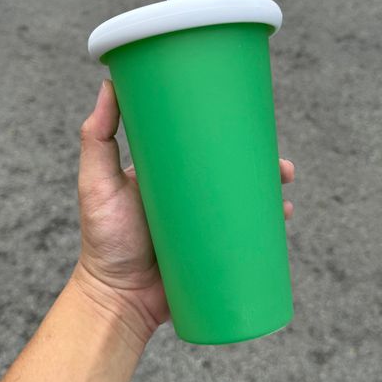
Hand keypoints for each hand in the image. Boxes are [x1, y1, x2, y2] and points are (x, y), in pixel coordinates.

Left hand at [73, 78, 295, 344]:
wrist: (118, 298)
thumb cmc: (103, 239)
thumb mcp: (97, 182)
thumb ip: (97, 137)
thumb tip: (109, 84)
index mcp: (167, 172)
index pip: (202, 144)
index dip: (227, 132)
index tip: (249, 120)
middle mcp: (189, 194)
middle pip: (231, 171)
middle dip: (261, 164)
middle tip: (281, 164)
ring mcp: (203, 222)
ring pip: (243, 200)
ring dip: (269, 191)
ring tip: (284, 189)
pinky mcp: (212, 249)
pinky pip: (246, 233)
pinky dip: (266, 225)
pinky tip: (282, 217)